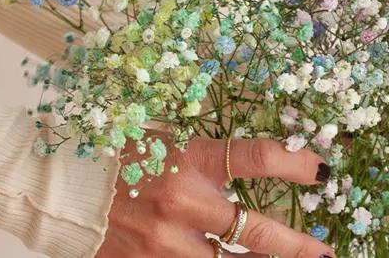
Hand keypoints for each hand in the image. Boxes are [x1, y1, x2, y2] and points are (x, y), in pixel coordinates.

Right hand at [96, 136, 336, 257]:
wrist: (65, 189)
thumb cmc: (122, 156)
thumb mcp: (171, 141)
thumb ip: (212, 160)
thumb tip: (269, 163)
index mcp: (189, 160)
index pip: (257, 158)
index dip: (296, 166)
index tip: (322, 172)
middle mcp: (181, 204)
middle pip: (255, 232)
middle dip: (296, 246)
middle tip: (323, 253)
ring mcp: (164, 243)